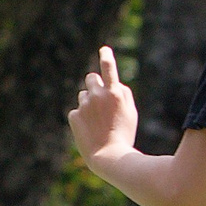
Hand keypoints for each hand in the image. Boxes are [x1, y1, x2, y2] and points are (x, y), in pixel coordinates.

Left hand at [67, 46, 137, 167]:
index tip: (103, 49)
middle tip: (99, 97)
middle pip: (90, 78)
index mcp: (115, 93)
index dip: (106, 57)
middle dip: (94, 84)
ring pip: (83, 96)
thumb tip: (114, 85)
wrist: (109, 156)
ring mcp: (84, 105)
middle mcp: (98, 95)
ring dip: (88, 103)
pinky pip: (77, 111)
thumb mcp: (131, 112)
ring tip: (97, 121)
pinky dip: (82, 118)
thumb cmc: (124, 134)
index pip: (109, 68)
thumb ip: (123, 94)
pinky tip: (89, 130)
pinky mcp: (74, 115)